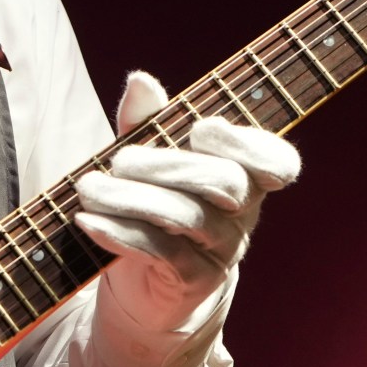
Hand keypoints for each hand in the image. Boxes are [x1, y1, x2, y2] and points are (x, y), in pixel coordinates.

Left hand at [74, 71, 301, 328]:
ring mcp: (222, 250)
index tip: (202, 129)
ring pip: (190, 216)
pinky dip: (121, 233)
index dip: (248, 145)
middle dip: (167, 165)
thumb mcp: (149, 158)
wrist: (143, 286)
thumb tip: (141, 80)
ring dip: (132, 197)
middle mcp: (243, 214)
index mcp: (246, 176)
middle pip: (226, 182)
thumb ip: (149, 120)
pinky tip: (88, 221)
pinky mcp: (193, 280)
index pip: (278, 162)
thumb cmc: (152, 206)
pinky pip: (164, 251)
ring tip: (90, 189)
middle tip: (119, 161)